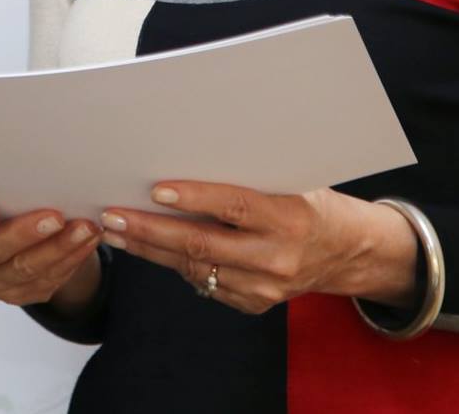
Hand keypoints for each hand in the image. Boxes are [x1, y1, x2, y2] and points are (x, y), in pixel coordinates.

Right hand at [0, 199, 102, 308]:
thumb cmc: (1, 200)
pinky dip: (70, 259)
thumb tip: (32, 161)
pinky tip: (87, 241)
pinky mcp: (16, 295)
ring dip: (60, 248)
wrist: (17, 235)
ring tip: (85, 227)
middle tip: (55, 216)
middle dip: (26, 234)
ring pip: (25, 269)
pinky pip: (46, 281)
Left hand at [99, 181, 417, 314]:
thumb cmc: (309, 200)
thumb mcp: (288, 181)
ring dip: (150, 250)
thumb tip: (182, 155)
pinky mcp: (254, 303)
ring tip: (115, 232)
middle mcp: (277, 257)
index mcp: (289, 217)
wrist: (346, 252)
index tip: (154, 190)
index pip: (233, 206)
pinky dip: (173, 264)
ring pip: (195, 268)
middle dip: (150, 230)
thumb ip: (244, 177)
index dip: (193, 198)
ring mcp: (265, 287)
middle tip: (112, 216)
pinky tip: (147, 248)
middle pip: (202, 245)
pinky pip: (204, 283)